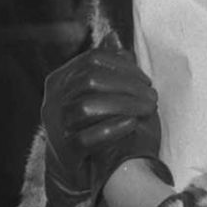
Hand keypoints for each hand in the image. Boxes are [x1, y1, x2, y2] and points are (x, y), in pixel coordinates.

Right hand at [41, 45, 163, 206]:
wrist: (70, 169)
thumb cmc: (87, 125)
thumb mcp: (94, 94)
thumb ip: (104, 68)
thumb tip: (114, 37)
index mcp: (60, 80)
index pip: (92, 60)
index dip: (123, 66)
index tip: (146, 81)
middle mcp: (53, 100)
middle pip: (91, 80)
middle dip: (128, 86)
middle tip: (152, 97)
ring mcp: (56, 126)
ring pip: (87, 108)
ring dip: (124, 106)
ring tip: (148, 110)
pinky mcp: (66, 152)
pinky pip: (87, 138)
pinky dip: (113, 129)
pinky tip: (133, 124)